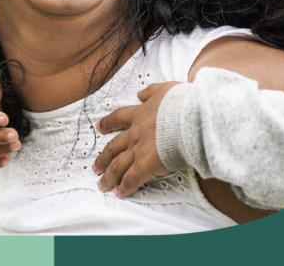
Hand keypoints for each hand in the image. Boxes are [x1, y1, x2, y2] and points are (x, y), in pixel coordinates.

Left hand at [93, 82, 179, 197]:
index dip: (108, 123)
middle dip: (103, 158)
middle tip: (95, 166)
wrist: (188, 118)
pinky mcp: (144, 166)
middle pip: (113, 147)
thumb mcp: (165, 89)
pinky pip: (131, 180)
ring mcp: (138, 151)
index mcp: (140, 115)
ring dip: (109, 176)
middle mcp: (135, 134)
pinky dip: (124, 188)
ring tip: (102, 184)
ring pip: (117, 166)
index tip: (100, 127)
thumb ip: (152, 91)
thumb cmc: (181, 104)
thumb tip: (140, 93)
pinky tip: (120, 193)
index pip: (119, 118)